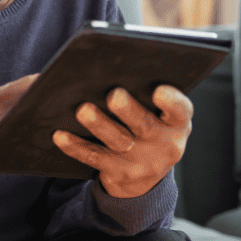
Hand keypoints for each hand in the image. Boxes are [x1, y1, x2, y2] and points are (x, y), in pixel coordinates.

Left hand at [52, 85, 192, 197]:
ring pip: (116, 141)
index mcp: (178, 124)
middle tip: (114, 95)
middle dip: (129, 110)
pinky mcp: (118, 172)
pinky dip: (75, 146)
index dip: (172, 102)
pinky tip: (60, 134)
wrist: (147, 173)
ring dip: (99, 125)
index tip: (159, 90)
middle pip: (144, 125)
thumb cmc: (153, 126)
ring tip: (83, 110)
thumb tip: (116, 67)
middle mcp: (164, 144)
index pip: (180, 111)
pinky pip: (93, 157)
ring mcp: (141, 162)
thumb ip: (150, 94)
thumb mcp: (164, 115)